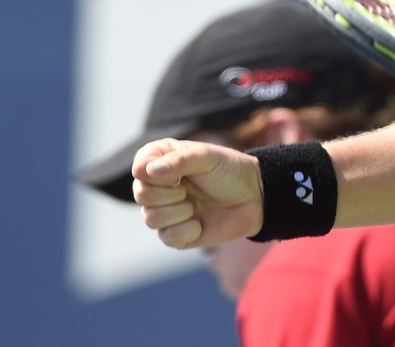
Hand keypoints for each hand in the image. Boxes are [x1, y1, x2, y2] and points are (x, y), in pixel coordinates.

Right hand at [132, 139, 263, 249]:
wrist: (255, 198)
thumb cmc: (231, 171)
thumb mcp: (208, 157)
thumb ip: (179, 161)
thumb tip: (149, 171)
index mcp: (163, 161)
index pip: (139, 167)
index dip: (154, 173)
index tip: (179, 173)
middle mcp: (160, 186)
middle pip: (141, 194)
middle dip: (169, 194)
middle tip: (189, 189)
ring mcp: (166, 210)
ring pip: (150, 218)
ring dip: (178, 213)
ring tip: (196, 206)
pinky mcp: (176, 234)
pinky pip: (165, 238)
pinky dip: (185, 231)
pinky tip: (199, 224)